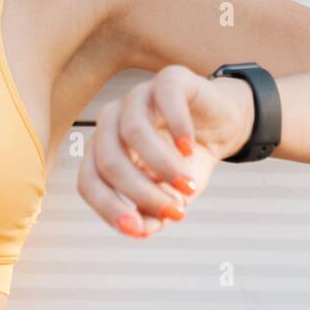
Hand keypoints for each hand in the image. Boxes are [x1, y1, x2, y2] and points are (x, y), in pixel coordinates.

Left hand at [78, 64, 254, 238]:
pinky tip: (188, 149)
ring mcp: (138, 96)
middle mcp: (112, 121)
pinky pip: (165, 99)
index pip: (88, 180)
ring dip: (162, 165)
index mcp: (103, 149)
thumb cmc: (187, 161)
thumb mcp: (172, 195)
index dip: (107, 207)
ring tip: (189, 186)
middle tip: (176, 212)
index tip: (137, 230)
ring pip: (133, 131)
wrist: (221, 126)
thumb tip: (141, 230)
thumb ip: (153, 214)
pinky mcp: (169, 79)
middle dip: (141, 192)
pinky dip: (176, 127)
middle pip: (109, 158)